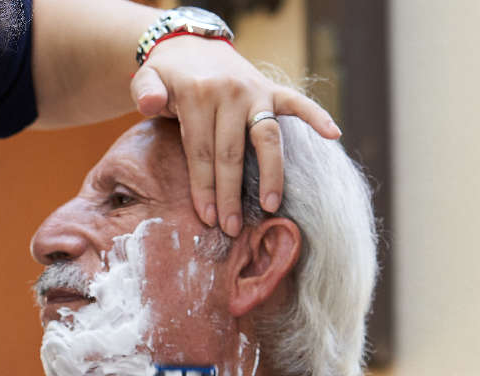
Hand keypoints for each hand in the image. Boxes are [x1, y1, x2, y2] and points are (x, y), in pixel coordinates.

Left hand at [130, 36, 341, 236]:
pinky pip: (298, 103)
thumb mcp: (147, 78)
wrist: (191, 43)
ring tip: (270, 206)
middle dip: (230, 194)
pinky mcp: (272, 88)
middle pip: (231, 153)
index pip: (200, 151)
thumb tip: (150, 104)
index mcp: (198, 94)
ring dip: (271, 173)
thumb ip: (145, 92)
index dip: (203, 187)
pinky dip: (317, 116)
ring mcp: (255, 90)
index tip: (207, 218)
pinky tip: (334, 135)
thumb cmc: (167, 75)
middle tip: (231, 227)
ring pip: (266, 137)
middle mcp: (230, 92)